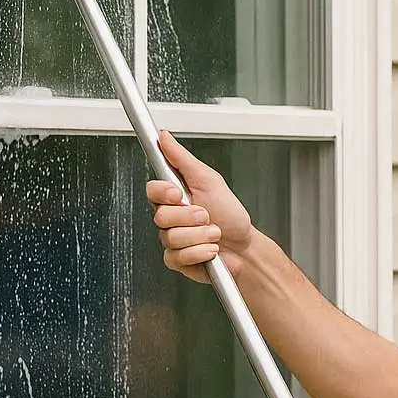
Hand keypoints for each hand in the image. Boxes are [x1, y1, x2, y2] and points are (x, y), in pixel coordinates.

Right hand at [145, 133, 257, 282]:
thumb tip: (164, 137)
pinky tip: (210, 249)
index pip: (152, 190)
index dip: (163, 193)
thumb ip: (182, 159)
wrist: (244, 247)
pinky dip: (199, 252)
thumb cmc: (230, 214)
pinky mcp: (176, 260)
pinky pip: (176, 256)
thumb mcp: (209, 180)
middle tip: (206, 215)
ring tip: (214, 233)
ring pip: (171, 237)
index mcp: (175, 196)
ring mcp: (172, 239)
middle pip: (161, 216)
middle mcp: (171, 218)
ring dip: (200, 236)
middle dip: (190, 217)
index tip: (179, 194)